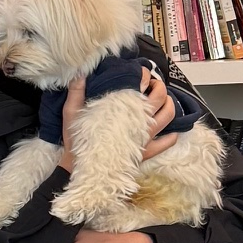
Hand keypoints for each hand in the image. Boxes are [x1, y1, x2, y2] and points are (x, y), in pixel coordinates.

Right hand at [57, 67, 181, 171]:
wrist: (81, 170)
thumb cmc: (77, 141)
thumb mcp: (71, 113)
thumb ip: (76, 92)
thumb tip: (79, 73)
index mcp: (122, 108)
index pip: (140, 83)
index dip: (144, 74)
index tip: (140, 72)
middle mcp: (138, 121)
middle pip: (160, 97)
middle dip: (159, 87)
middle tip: (152, 84)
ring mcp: (144, 137)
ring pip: (168, 116)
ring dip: (169, 105)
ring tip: (162, 101)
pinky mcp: (146, 152)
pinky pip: (166, 142)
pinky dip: (171, 135)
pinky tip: (169, 130)